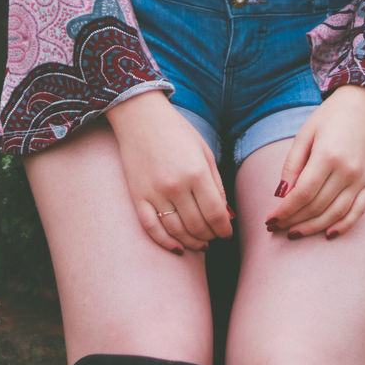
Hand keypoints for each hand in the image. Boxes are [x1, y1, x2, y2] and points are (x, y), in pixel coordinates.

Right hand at [107, 90, 233, 254]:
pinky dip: (166, 242)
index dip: (224, 229)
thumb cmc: (177, 131)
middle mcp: (176, 186)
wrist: (140, 117)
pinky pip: (152, 228)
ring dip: (192, 243)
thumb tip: (227, 215)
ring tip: (201, 243)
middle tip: (215, 237)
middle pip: (198, 226)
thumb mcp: (204, 152)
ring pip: (177, 232)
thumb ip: (217, 184)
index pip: (215, 214)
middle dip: (210, 236)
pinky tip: (177, 247)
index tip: (227, 233)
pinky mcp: (137, 197)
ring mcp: (154, 193)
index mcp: (196, 172)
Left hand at [265, 85, 364, 239]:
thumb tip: (281, 195)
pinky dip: (343, 226)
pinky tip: (328, 234)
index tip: (270, 220)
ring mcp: (361, 179)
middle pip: (317, 206)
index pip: (302, 194)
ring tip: (294, 232)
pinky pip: (358, 212)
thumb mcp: (305, 134)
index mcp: (327, 156)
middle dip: (294, 220)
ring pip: (335, 214)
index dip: (285, 211)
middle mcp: (347, 171)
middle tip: (276, 227)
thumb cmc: (331, 116)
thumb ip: (293, 165)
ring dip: (313, 227)